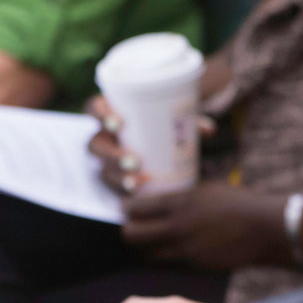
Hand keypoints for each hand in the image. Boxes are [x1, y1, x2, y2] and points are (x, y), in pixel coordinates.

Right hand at [86, 95, 215, 194]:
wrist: (162, 144)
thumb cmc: (165, 124)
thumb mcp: (176, 119)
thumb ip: (190, 122)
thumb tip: (209, 130)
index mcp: (113, 113)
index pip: (94, 108)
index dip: (100, 114)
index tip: (119, 122)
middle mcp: (104, 136)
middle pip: (95, 145)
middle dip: (111, 155)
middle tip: (134, 161)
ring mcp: (107, 160)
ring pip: (103, 169)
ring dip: (118, 177)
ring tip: (136, 183)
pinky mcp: (114, 178)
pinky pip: (113, 187)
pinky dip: (125, 191)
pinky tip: (138, 194)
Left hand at [121, 181, 286, 268]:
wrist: (263, 228)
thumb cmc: (239, 203)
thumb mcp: (207, 189)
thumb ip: (183, 196)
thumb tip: (164, 197)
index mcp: (180, 202)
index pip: (138, 208)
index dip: (127, 209)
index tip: (126, 209)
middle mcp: (178, 226)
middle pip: (133, 235)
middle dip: (129, 231)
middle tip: (132, 227)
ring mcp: (185, 248)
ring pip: (148, 254)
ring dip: (145, 249)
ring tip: (150, 242)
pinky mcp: (195, 264)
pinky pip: (170, 263)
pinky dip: (166, 258)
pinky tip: (172, 251)